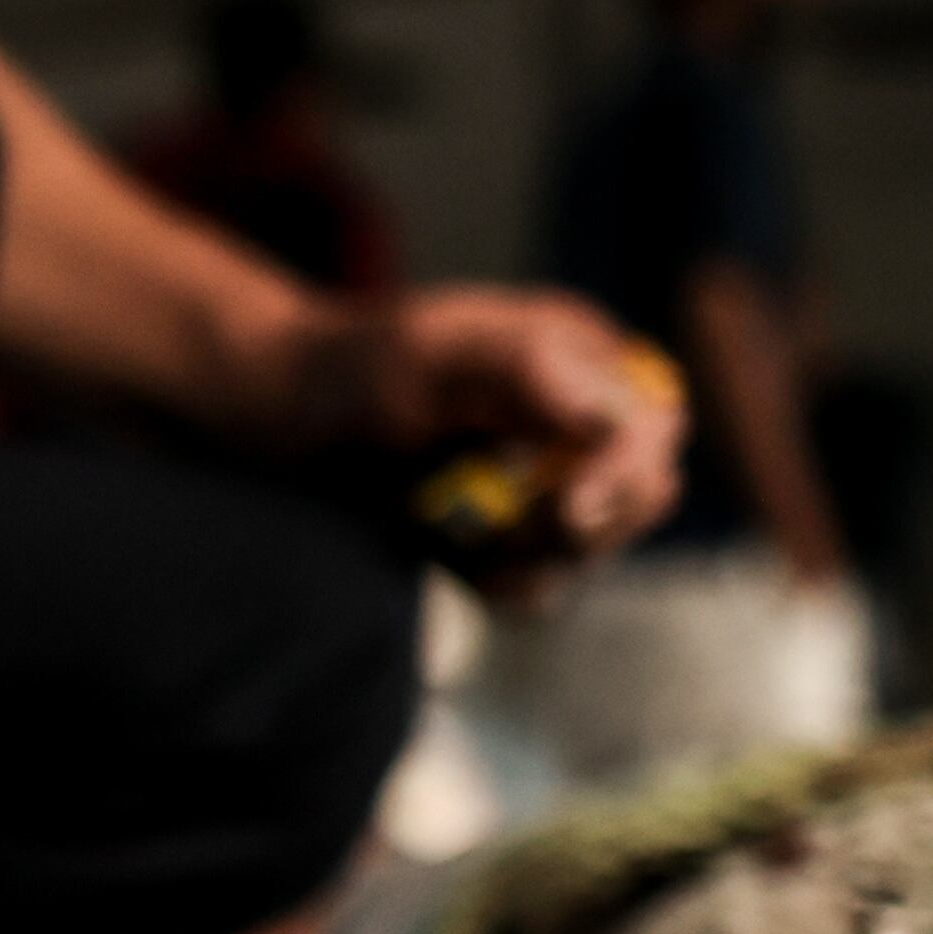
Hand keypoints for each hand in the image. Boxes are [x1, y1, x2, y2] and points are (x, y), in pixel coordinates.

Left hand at [294, 285, 688, 570]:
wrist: (281, 413)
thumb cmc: (352, 366)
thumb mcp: (432, 350)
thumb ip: (530, 369)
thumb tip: (613, 421)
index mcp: (579, 358)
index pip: (651, 427)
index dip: (623, 475)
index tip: (564, 509)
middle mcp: (578, 418)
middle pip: (641, 496)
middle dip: (576, 525)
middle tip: (502, 526)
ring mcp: (547, 478)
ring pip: (591, 550)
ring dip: (528, 559)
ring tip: (454, 531)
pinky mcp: (509, 531)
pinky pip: (538, 583)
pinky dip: (498, 582)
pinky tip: (448, 553)